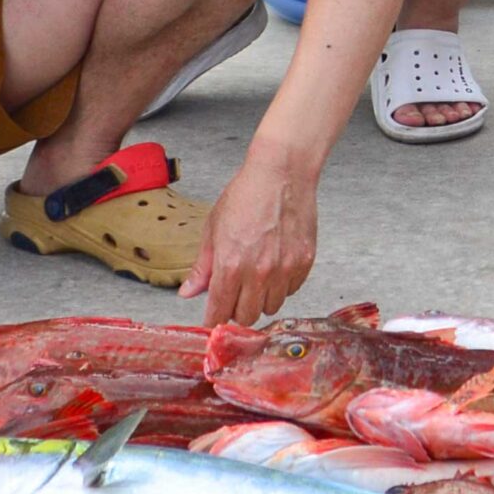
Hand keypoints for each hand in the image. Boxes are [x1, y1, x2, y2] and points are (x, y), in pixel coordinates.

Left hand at [181, 153, 318, 324]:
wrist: (282, 174)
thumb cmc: (246, 195)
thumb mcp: (213, 228)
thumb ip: (203, 267)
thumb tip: (188, 293)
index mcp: (231, 264)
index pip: (220, 311)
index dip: (214, 319)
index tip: (213, 318)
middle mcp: (259, 272)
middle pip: (247, 316)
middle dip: (237, 311)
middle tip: (235, 296)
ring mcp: (285, 268)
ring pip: (271, 307)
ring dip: (261, 300)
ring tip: (256, 279)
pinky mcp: (304, 262)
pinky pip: (291, 291)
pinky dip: (282, 286)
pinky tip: (275, 267)